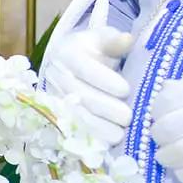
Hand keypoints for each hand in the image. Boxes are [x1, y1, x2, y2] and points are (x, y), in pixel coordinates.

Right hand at [42, 23, 135, 145]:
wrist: (71, 62)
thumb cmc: (95, 51)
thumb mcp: (103, 40)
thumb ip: (115, 41)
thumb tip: (127, 40)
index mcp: (67, 53)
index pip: (83, 67)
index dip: (104, 80)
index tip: (125, 90)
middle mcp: (56, 74)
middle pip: (79, 94)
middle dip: (105, 108)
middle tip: (128, 117)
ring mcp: (54, 95)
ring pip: (74, 113)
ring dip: (98, 127)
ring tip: (120, 133)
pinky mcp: (57, 112)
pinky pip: (71, 127)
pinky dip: (89, 136)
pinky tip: (106, 142)